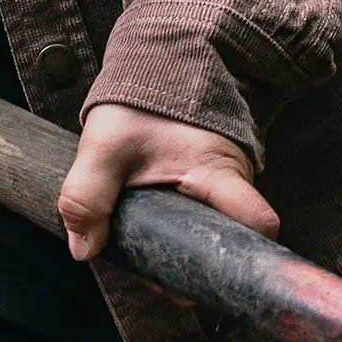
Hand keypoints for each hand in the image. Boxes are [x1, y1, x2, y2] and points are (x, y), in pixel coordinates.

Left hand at [57, 103, 278, 261]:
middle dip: (193, 268)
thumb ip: (87, 196)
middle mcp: (231, 183)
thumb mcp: (104, 146)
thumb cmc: (138, 102)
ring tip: (145, 254)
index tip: (204, 277)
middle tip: (154, 277)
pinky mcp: (207, 186)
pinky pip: (201, 222)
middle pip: (228, 244)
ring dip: (181, 252)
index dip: (243, 257)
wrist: (155, 64)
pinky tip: (148, 236)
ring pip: (211, 235)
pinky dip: (178, 234)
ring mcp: (221, 186)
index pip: (257, 223)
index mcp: (218, 173)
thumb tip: (83, 250)